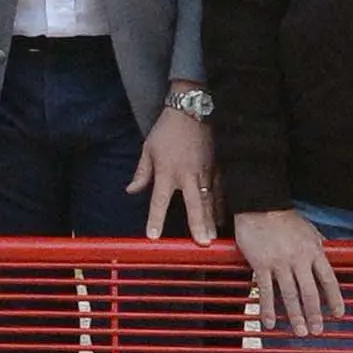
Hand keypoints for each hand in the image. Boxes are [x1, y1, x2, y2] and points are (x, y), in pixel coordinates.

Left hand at [129, 102, 221, 240]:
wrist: (191, 109)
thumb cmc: (167, 130)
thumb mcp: (148, 149)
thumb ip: (142, 173)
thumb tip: (131, 191)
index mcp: (167, 171)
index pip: (159, 201)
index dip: (156, 219)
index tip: (153, 237)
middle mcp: (187, 175)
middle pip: (193, 204)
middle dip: (198, 224)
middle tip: (202, 242)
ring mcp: (205, 172)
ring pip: (209, 200)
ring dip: (211, 220)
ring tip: (212, 238)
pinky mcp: (217, 167)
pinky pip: (220, 190)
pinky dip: (220, 205)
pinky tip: (221, 219)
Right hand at [236, 206, 345, 335]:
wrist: (260, 206)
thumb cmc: (285, 218)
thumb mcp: (310, 230)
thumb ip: (319, 246)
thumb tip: (328, 257)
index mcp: (314, 251)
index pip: (328, 279)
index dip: (335, 298)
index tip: (338, 314)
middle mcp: (299, 259)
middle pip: (310, 292)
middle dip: (315, 314)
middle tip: (317, 330)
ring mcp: (279, 263)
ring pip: (289, 295)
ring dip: (295, 316)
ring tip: (299, 331)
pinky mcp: (261, 264)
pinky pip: (266, 291)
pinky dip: (267, 309)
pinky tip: (269, 322)